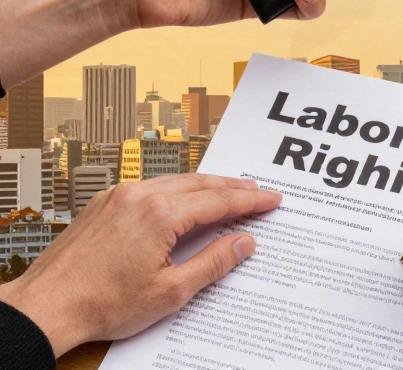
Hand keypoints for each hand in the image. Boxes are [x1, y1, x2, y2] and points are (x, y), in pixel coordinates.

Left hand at [0, 174, 280, 355]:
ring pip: (173, 181)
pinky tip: (180, 198)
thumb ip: (213, 263)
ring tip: (225, 191)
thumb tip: (243, 243)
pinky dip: (174, 189)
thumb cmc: (101, 304)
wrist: (46, 306)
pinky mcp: (101, 204)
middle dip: (232, 187)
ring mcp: (117, 197)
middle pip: (199, 183)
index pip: (219, 201)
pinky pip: (148, 186)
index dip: (250, 202)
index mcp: (160, 215)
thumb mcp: (170, 292)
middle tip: (257, 191)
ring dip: (204, 185)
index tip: (271, 200)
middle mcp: (139, 196)